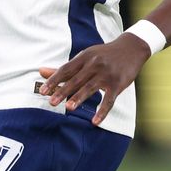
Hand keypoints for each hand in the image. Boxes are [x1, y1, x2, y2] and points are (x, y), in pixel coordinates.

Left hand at [37, 33, 151, 125]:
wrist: (130, 48)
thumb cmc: (103, 55)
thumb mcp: (84, 57)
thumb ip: (64, 68)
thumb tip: (40, 71)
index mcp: (84, 57)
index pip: (66, 69)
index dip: (54, 80)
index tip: (43, 91)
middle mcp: (94, 64)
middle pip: (76, 79)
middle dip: (63, 91)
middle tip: (51, 102)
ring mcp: (106, 74)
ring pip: (91, 88)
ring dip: (79, 98)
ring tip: (68, 108)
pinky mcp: (118, 84)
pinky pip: (109, 100)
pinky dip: (102, 112)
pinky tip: (95, 122)